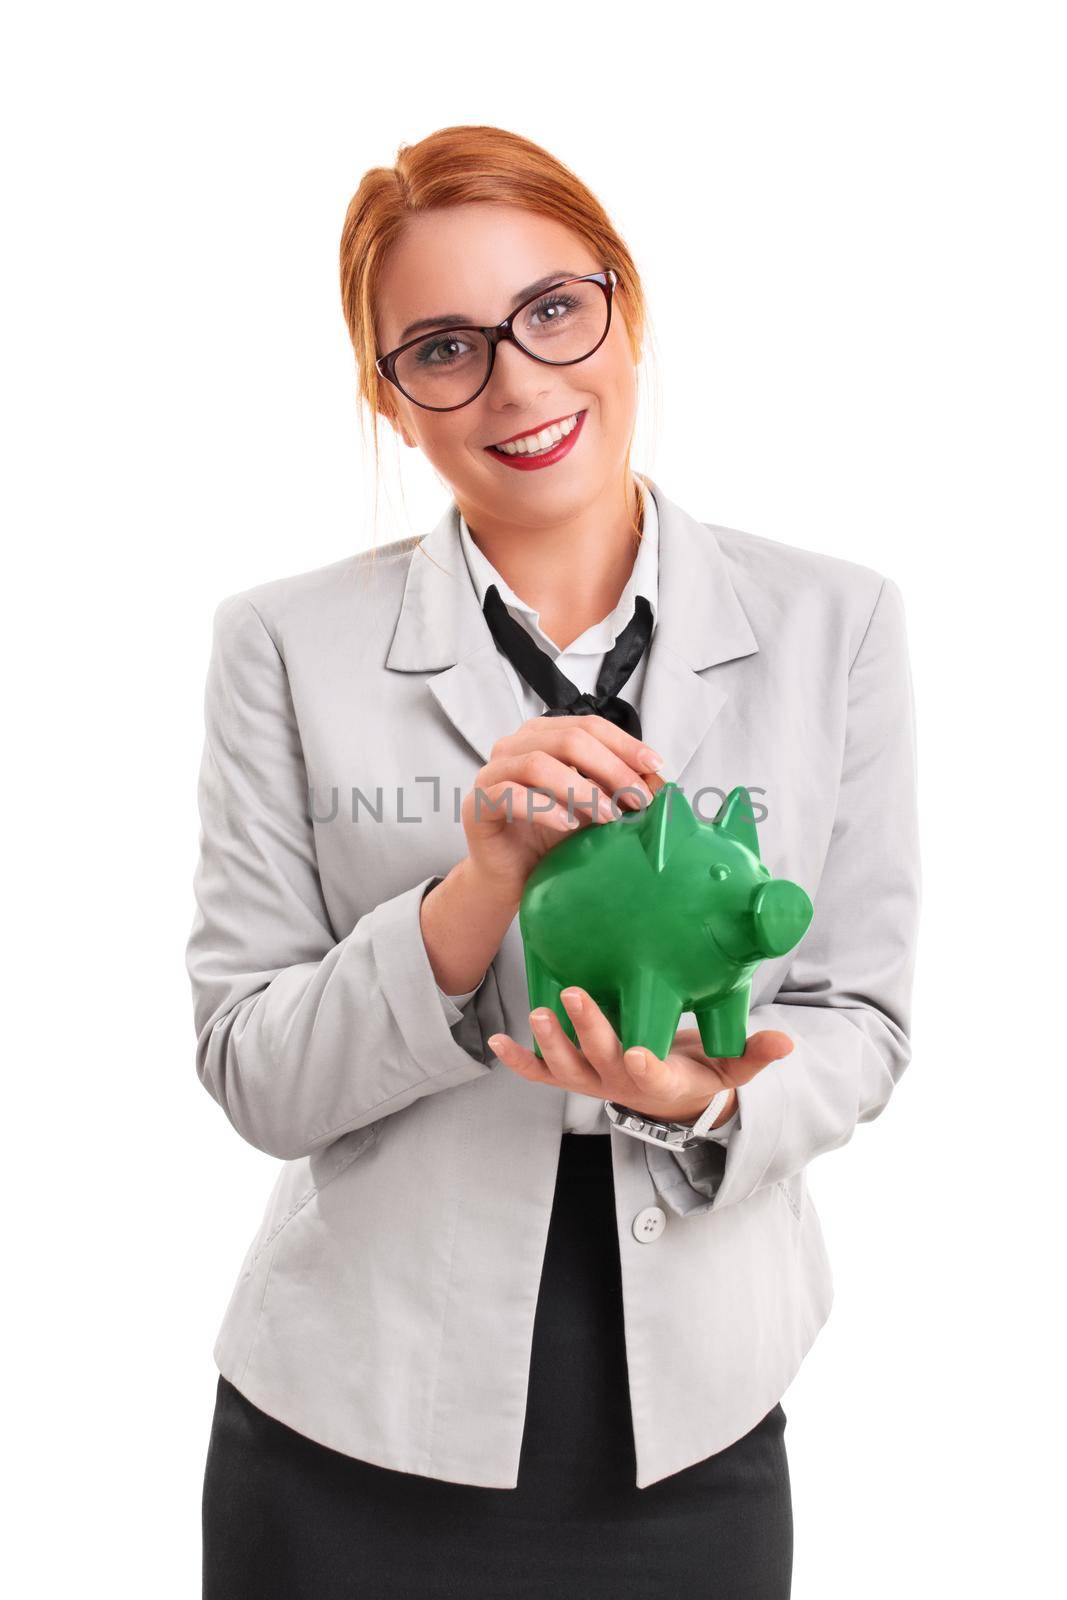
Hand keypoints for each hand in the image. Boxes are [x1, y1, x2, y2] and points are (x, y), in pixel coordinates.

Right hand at [460, 714, 662, 910]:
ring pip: (538, 763)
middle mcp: (513, 747)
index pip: (587, 726)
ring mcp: (491, 773)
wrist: (512, 878)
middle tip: (637, 798)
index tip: (654, 766)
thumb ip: (614, 789)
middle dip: (610, 767)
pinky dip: (545, 808)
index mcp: (542, 737)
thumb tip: (655, 781)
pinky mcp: (477, 805)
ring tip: (609, 816)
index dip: (624, 743)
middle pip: (567, 739)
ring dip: (582, 789)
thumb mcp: (591, 808)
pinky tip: (569, 825)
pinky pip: (510, 796)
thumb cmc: (550, 838)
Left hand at [487, 988, 794, 1126]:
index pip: (650, 1076)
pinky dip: (519, 1060)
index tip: (639, 1053)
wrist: (670, 1102)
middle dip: (588, 1030)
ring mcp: (591, 1081)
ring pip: (565, 1067)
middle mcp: (619, 1083)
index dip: (643, 1066)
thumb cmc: (702, 1075)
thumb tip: (789, 1043)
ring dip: (549, 1042)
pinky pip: (540, 1074)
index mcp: (659, 1081)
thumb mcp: (732, 1068)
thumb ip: (755, 1054)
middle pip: (600, 1061)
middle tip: (575, 996)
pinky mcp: (572, 1076)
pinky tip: (495, 1041)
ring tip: (538, 1013)